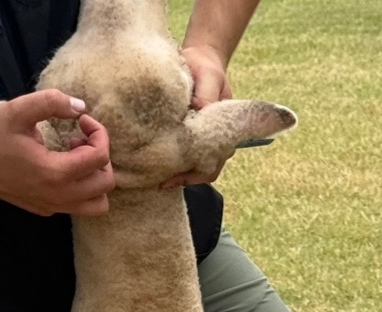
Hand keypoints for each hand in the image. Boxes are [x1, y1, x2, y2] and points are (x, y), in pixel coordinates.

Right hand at [0, 91, 114, 215]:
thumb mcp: (21, 108)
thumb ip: (54, 102)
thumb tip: (80, 107)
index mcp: (55, 173)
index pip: (101, 157)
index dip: (99, 132)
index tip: (81, 119)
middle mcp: (58, 196)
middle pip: (106, 184)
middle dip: (101, 156)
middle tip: (80, 138)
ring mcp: (52, 207)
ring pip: (97, 204)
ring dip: (94, 177)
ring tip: (74, 156)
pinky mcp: (45, 210)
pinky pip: (77, 206)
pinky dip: (80, 187)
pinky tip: (59, 166)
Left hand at [163, 45, 232, 186]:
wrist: (201, 60)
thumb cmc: (207, 70)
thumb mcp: (210, 77)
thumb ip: (206, 96)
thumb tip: (197, 112)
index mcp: (225, 133)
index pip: (213, 164)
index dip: (196, 174)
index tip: (176, 177)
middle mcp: (215, 141)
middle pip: (202, 172)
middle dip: (182, 178)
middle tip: (161, 181)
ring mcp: (202, 140)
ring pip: (191, 167)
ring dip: (176, 172)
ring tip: (156, 176)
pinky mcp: (189, 135)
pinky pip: (182, 155)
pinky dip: (171, 160)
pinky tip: (155, 162)